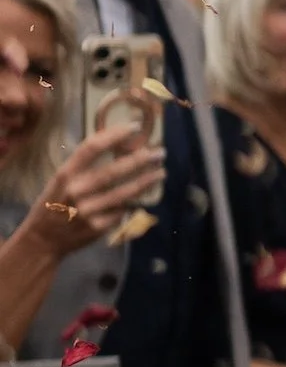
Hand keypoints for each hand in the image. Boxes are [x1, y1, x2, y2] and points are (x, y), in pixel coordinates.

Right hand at [32, 124, 166, 247]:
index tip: (134, 127)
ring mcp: (88, 210)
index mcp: (66, 173)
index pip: (92, 147)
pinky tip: (142, 196)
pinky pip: (121, 211)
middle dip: (140, 160)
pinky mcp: (98, 227)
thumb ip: (84, 166)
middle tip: (160, 153)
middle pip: (114, 171)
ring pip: (124, 193)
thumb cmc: (55, 203)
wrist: (43, 238)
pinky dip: (132, 203)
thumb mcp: (62, 179)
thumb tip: (118, 145)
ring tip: (161, 172)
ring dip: (146, 181)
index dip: (114, 135)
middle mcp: (77, 190)